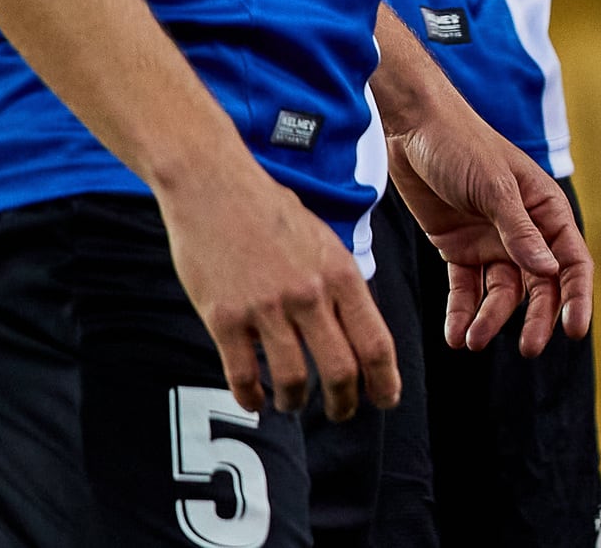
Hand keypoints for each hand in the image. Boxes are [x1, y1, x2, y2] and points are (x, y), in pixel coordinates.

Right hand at [156, 159, 399, 418]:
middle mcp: (309, 295)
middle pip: (340, 370)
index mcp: (340, 274)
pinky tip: (254, 400)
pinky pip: (243, 374)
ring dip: (295, 402)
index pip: (375, 342)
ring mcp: (265, 308)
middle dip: (344, 403)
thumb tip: (356, 329)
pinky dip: (251, 396)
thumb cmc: (271, 212)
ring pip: (292, 379)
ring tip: (292, 404)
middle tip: (342, 413)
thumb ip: (340, 285)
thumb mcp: (324, 241)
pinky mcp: (224, 317)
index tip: (386, 401)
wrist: (213, 186)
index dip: (385, 381)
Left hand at [385, 98, 590, 358]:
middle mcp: (524, 231)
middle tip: (530, 349)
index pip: (571, 260)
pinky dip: (462, 312)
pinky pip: (465, 289)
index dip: (577, 296)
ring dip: (490, 318)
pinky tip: (455, 335)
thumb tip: (550, 272)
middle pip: (539, 284)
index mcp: (545, 210)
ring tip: (472, 341)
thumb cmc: (463, 146)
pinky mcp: (459, 248)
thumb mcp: (494, 188)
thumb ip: (519, 232)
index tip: (576, 331)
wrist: (412, 128)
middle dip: (536, 317)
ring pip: (500, 292)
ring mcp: (491, 241)